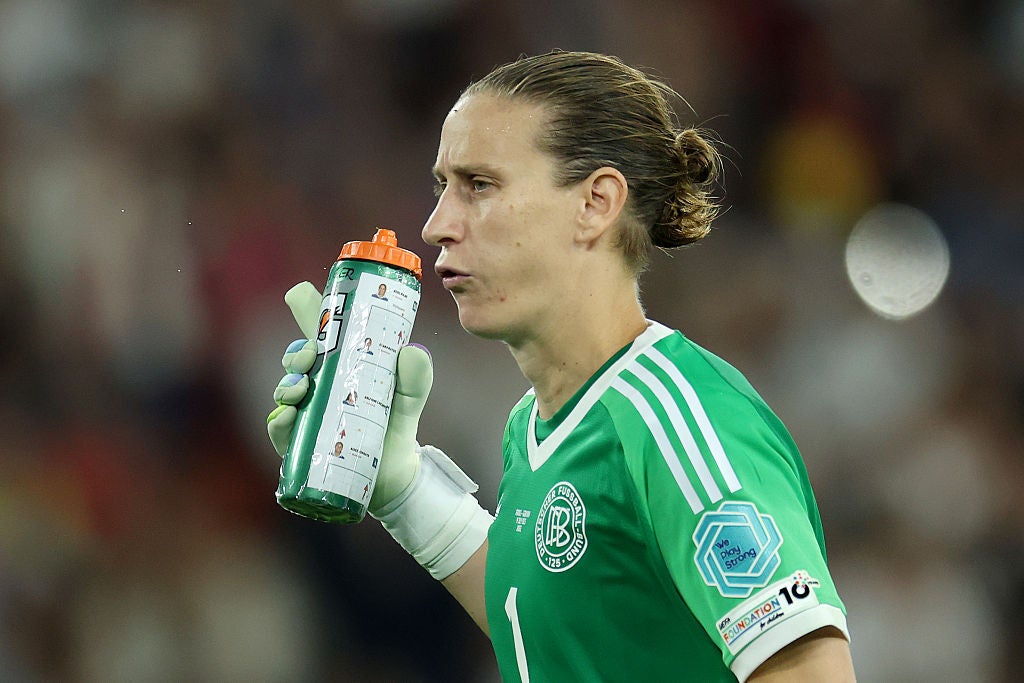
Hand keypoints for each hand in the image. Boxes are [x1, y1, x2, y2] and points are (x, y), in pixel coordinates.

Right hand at [266, 281, 432, 511]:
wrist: (395, 471)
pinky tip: (287, 417)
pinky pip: (280, 430)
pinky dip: (279, 422)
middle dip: (296, 352)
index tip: (301, 294)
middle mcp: (318, 383)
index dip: (306, 309)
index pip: (319, 332)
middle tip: (309, 356)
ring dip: (286, 384)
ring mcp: (306, 412)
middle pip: (295, 358)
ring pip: (284, 390)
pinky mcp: (301, 443)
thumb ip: (416, 374)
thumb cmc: (395, 422)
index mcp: (340, 364)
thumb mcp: (411, 394)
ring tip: (300, 389)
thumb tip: (411, 352)